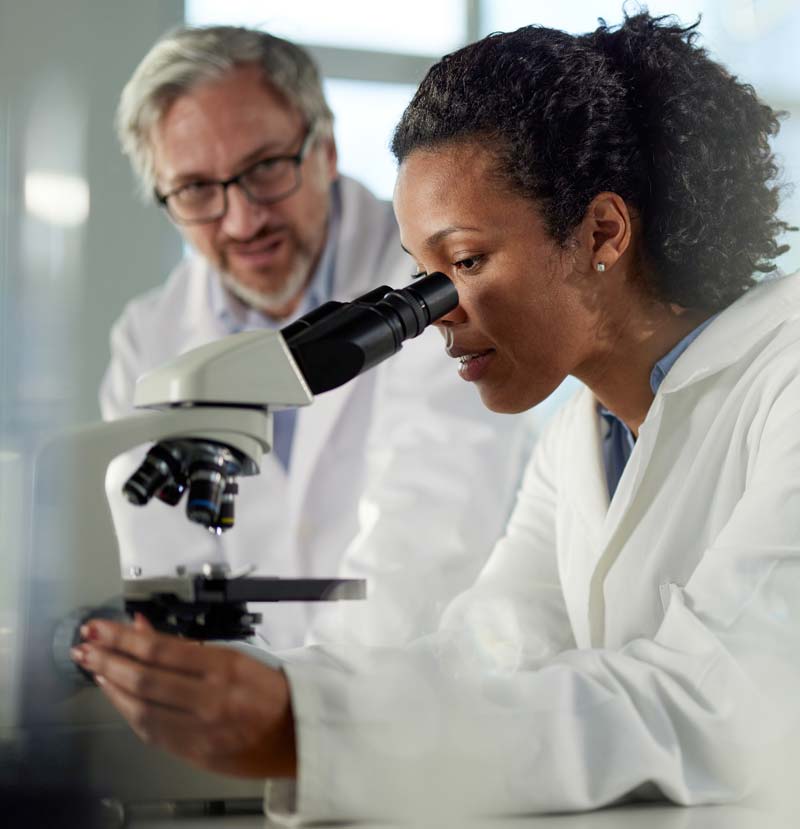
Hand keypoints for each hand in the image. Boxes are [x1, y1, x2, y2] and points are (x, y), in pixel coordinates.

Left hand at [71, 614, 295, 778]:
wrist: (298, 736)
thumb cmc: (271, 690)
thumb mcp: (238, 656)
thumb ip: (188, 645)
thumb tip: (142, 627)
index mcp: (226, 667)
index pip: (162, 650)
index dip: (123, 638)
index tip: (100, 628)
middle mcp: (211, 699)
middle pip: (145, 678)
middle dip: (108, 659)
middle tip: (84, 646)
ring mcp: (200, 730)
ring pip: (141, 708)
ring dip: (111, 686)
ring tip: (94, 667)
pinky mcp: (194, 753)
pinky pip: (151, 731)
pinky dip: (128, 712)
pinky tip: (116, 696)